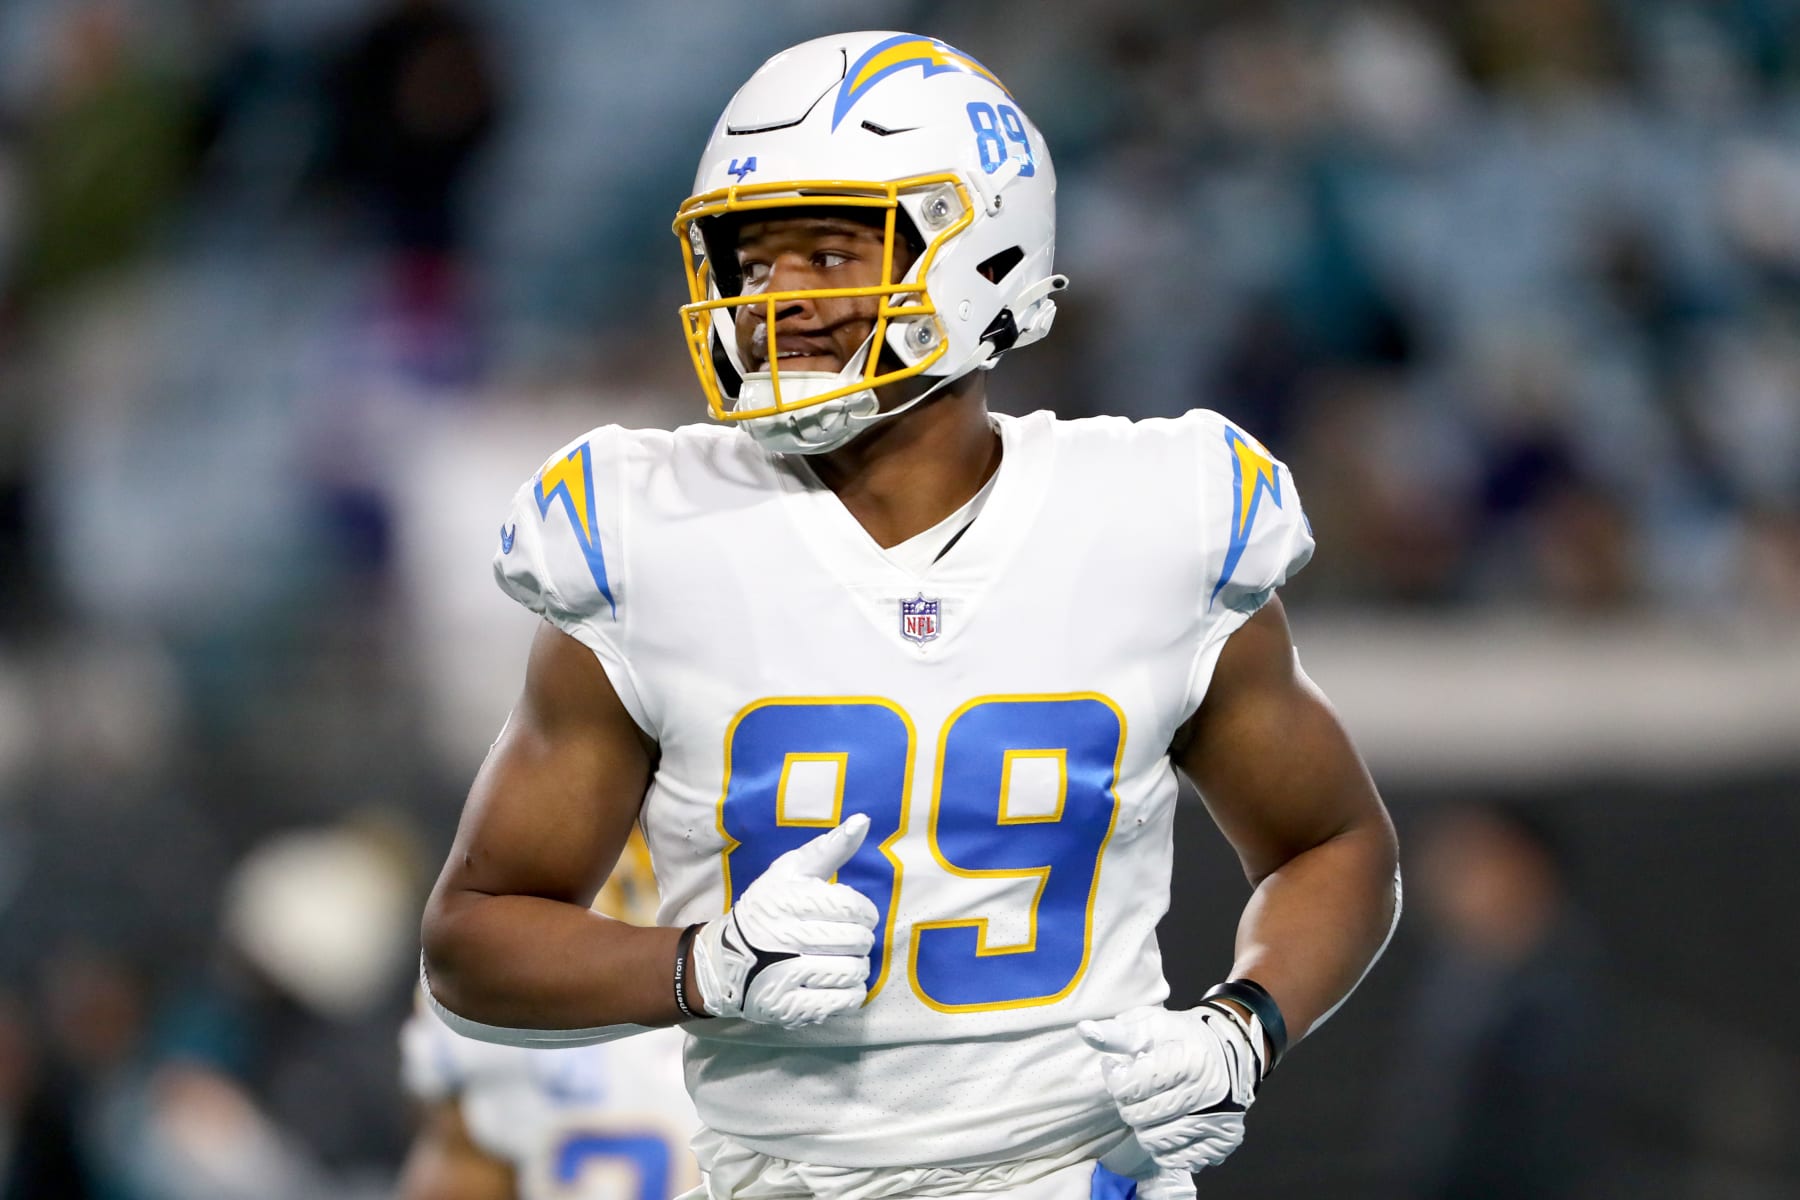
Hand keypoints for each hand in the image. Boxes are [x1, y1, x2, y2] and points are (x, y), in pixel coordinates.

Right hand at [690, 814, 877, 1026]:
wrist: (724, 960)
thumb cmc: (767, 908)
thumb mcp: (790, 871)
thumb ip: (830, 848)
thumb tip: (863, 820)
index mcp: (789, 900)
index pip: (852, 907)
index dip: (865, 912)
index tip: (856, 915)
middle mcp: (785, 937)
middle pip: (856, 941)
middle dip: (861, 940)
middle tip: (848, 939)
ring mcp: (785, 976)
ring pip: (854, 972)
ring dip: (857, 966)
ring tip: (842, 960)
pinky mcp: (789, 1008)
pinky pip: (843, 1002)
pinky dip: (851, 993)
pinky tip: (839, 983)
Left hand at [1079, 1002, 1265, 1173]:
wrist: (1228, 1050)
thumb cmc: (1181, 1037)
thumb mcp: (1150, 1024)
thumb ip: (1117, 1033)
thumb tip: (1085, 1031)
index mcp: (1187, 1060)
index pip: (1128, 1087)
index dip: (1115, 1078)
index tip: (1118, 1068)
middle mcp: (1205, 1094)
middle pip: (1139, 1117)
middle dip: (1128, 1104)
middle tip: (1136, 1089)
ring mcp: (1217, 1121)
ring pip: (1154, 1142)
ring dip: (1144, 1126)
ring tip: (1152, 1105)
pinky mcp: (1222, 1141)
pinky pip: (1177, 1159)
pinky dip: (1165, 1146)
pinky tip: (1168, 1124)